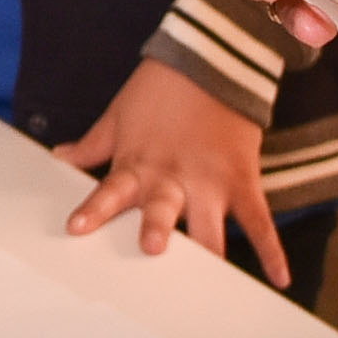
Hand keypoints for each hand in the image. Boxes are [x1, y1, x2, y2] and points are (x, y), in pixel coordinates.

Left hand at [60, 61, 291, 286]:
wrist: (211, 59)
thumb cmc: (159, 90)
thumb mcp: (118, 115)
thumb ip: (91, 145)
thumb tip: (58, 157)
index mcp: (137, 164)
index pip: (110, 190)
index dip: (94, 209)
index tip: (77, 228)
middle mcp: (172, 177)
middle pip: (163, 210)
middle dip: (159, 229)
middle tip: (154, 248)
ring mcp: (211, 181)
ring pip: (210, 224)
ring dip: (210, 248)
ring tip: (213, 278)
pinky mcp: (242, 178)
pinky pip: (259, 220)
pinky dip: (271, 250)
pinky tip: (279, 278)